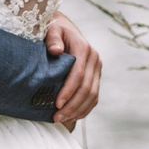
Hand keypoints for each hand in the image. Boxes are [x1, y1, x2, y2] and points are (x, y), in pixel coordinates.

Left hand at [46, 10, 102, 124]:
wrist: (64, 28)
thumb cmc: (53, 30)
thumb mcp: (51, 29)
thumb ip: (53, 38)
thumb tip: (56, 50)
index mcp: (84, 48)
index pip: (78, 75)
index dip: (68, 91)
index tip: (56, 104)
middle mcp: (94, 59)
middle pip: (87, 89)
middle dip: (72, 105)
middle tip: (56, 118)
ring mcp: (97, 69)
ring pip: (92, 95)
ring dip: (78, 110)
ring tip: (61, 120)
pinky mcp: (96, 76)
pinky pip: (94, 97)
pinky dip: (84, 109)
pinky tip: (72, 117)